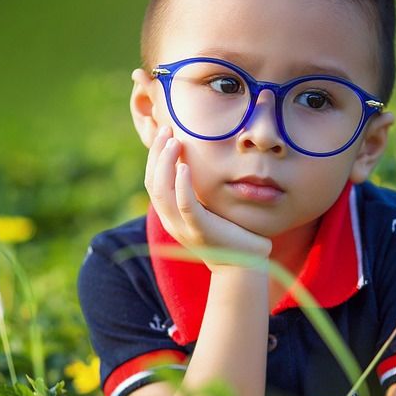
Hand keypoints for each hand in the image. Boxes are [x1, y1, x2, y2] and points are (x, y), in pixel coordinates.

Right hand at [144, 125, 270, 266]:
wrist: (243, 266)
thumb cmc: (231, 234)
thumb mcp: (209, 209)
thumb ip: (200, 191)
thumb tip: (199, 162)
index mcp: (171, 215)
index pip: (152, 181)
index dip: (155, 156)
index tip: (166, 133)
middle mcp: (171, 221)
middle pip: (152, 183)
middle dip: (157, 154)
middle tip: (168, 130)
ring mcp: (183, 227)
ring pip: (162, 192)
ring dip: (166, 164)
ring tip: (175, 142)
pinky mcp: (200, 230)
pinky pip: (185, 205)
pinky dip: (182, 185)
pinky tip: (185, 166)